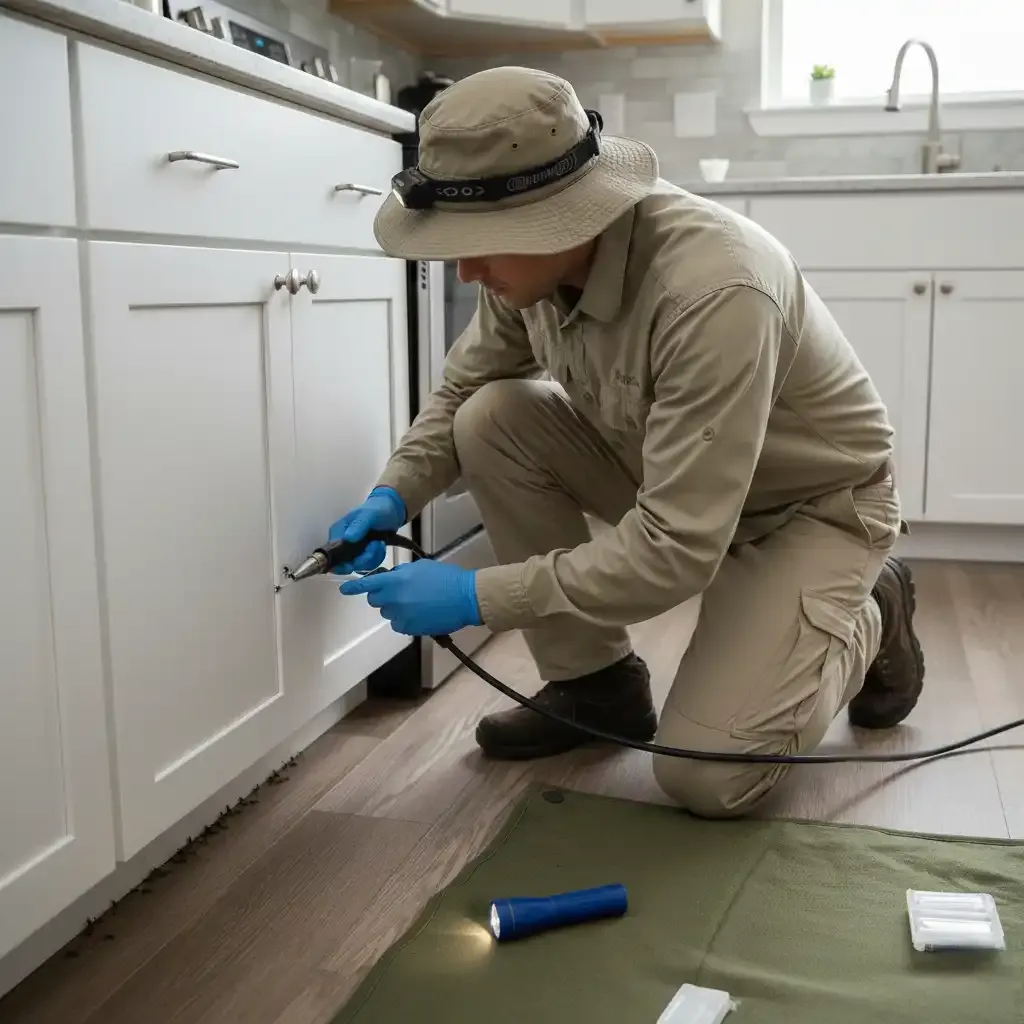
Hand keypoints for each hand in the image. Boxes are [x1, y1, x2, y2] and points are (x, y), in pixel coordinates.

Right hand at [327, 487, 405, 574]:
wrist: (392, 511)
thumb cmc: (378, 509)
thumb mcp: (369, 514)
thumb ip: (359, 525)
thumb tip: (348, 538)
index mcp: (338, 532)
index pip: (332, 554)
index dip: (342, 563)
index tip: (354, 563)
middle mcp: (343, 543)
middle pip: (348, 564)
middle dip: (364, 559)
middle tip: (376, 544)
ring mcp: (354, 550)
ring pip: (360, 566)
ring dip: (373, 557)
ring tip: (380, 543)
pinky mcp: (363, 554)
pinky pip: (368, 565)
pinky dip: (377, 557)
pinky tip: (381, 546)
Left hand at [340, 559, 481, 635]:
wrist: (465, 598)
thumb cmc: (446, 578)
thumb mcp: (420, 567)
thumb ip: (401, 573)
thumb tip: (390, 578)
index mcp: (396, 581)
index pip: (368, 584)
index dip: (354, 587)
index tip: (344, 589)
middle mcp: (395, 599)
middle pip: (375, 600)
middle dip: (383, 595)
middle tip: (399, 591)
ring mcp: (402, 616)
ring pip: (387, 613)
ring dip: (395, 607)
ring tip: (415, 602)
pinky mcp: (410, 628)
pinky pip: (398, 624)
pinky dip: (405, 619)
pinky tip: (419, 613)